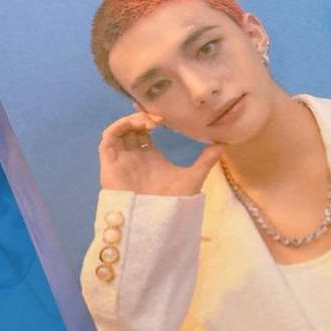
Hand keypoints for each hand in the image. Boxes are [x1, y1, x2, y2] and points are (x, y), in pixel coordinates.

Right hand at [98, 112, 222, 196]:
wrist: (156, 221)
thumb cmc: (172, 202)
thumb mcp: (193, 177)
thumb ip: (206, 160)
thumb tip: (223, 144)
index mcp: (151, 156)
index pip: (145, 129)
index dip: (150, 116)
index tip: (165, 109)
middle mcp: (134, 155)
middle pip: (132, 127)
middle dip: (141, 114)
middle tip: (158, 111)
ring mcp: (122, 159)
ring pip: (120, 130)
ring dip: (132, 120)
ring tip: (151, 121)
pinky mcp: (110, 164)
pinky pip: (107, 140)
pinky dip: (118, 128)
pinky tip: (137, 126)